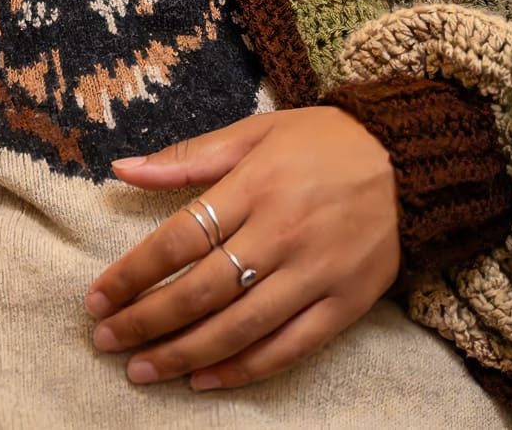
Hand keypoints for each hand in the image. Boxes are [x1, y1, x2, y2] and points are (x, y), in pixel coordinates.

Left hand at [84, 107, 399, 391]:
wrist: (414, 160)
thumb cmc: (326, 140)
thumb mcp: (256, 132)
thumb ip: (188, 156)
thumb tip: (123, 168)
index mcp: (255, 186)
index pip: (180, 239)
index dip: (134, 274)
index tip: (97, 297)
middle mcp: (281, 233)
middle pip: (202, 290)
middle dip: (146, 321)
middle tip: (105, 341)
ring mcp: (315, 273)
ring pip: (239, 327)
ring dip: (184, 355)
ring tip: (141, 370)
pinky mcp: (344, 304)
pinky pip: (288, 348)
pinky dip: (244, 369)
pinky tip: (204, 380)